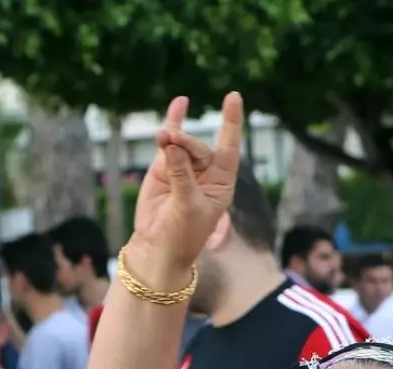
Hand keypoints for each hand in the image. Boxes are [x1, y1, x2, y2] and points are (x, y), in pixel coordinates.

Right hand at [128, 91, 243, 275]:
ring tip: (161, 138)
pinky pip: (169, 140)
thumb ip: (181, 175)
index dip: (232, 123)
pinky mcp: (164, 167)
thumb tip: (171, 144)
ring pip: (182, 143)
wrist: (159, 246)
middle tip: (168, 142)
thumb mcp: (187, 206)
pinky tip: (181, 102)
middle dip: (186, 142)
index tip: (234, 97)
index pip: (230, 149)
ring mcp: (185, 168)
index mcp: (222, 183)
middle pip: (200, 147)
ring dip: (173, 138)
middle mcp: (207, 173)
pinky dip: (173, 121)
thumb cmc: (182, 233)